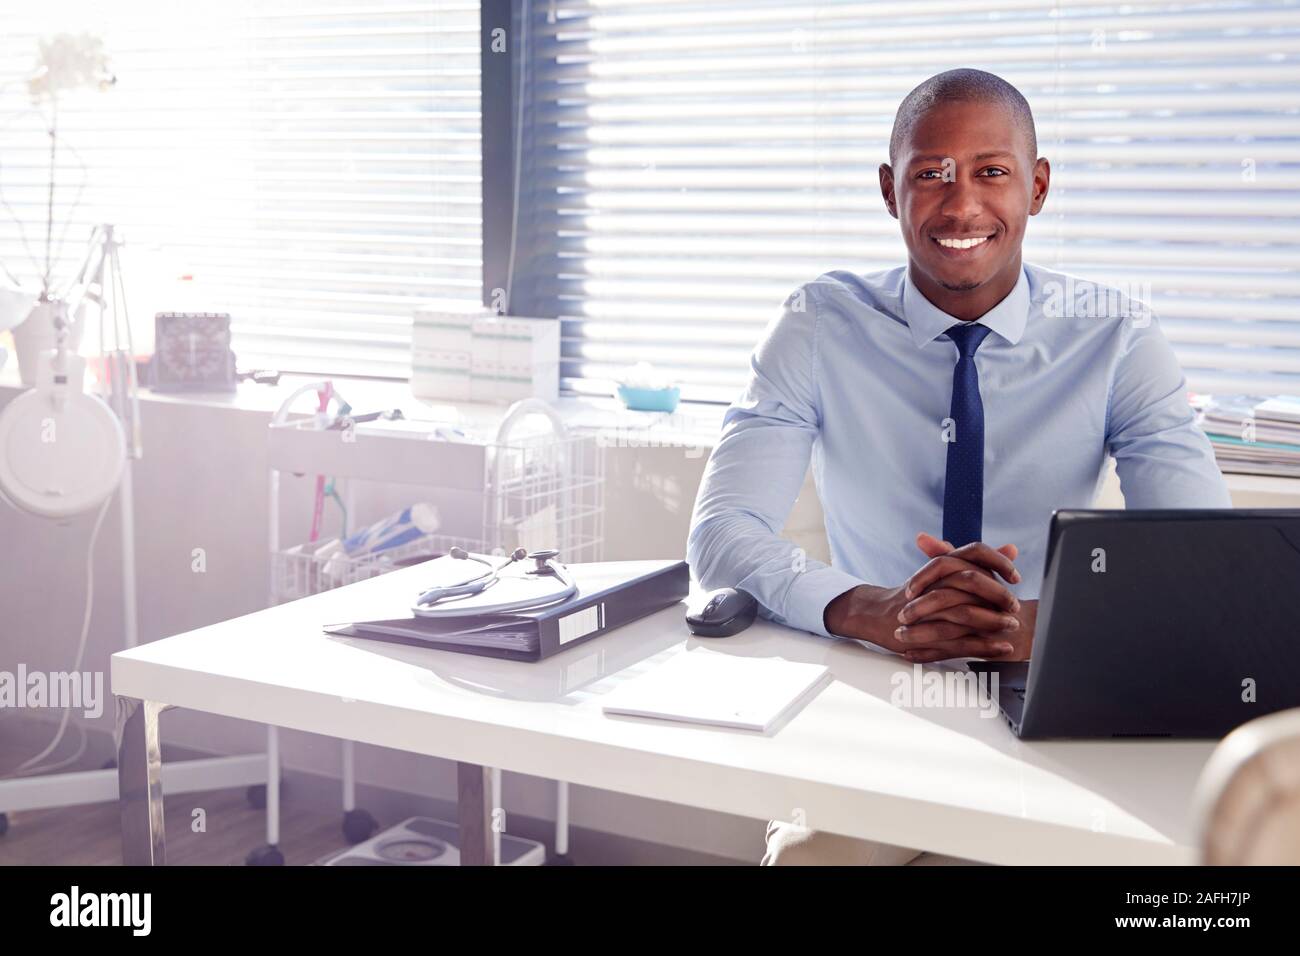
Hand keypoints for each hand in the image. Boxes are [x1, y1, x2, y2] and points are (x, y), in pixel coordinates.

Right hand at [823, 533, 1023, 659]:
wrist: (879, 614)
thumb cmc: (918, 593)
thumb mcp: (947, 571)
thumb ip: (981, 561)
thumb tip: (1011, 549)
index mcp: (942, 564)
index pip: (974, 552)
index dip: (997, 562)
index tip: (1015, 577)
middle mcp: (934, 581)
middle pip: (970, 581)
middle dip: (998, 595)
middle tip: (1015, 607)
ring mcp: (927, 607)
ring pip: (965, 612)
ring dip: (993, 621)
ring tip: (1011, 628)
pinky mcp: (926, 633)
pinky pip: (959, 641)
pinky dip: (984, 646)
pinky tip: (1001, 648)